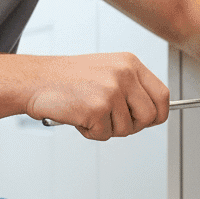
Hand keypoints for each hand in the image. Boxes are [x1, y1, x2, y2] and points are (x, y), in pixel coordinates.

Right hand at [25, 52, 169, 139]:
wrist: (36, 80)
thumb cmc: (67, 79)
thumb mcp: (107, 71)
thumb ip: (131, 87)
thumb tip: (150, 113)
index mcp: (129, 63)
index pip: (162, 95)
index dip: (157, 113)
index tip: (148, 120)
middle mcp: (124, 74)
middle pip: (150, 116)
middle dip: (133, 126)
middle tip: (112, 121)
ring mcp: (111, 91)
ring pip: (127, 129)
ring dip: (107, 129)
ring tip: (88, 113)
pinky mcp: (97, 108)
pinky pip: (104, 135)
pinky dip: (90, 132)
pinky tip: (78, 116)